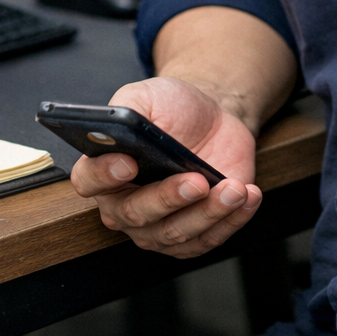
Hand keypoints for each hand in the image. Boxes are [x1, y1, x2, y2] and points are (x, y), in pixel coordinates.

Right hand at [70, 75, 261, 257]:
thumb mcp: (145, 96)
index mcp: (104, 172)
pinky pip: (210, 239)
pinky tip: (247, 196)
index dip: (104, 176)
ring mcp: (160, 226)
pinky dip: (232, 220)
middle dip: (168, 199)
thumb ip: (125, 107)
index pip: (89, 182)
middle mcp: (125, 207)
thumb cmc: (173, 109)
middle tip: (197, 181)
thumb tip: (118, 124)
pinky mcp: (195, 233)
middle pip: (137, 215)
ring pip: (176, 234)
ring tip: (233, 189)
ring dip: (208, 213)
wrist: (213, 119)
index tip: (128, 162)